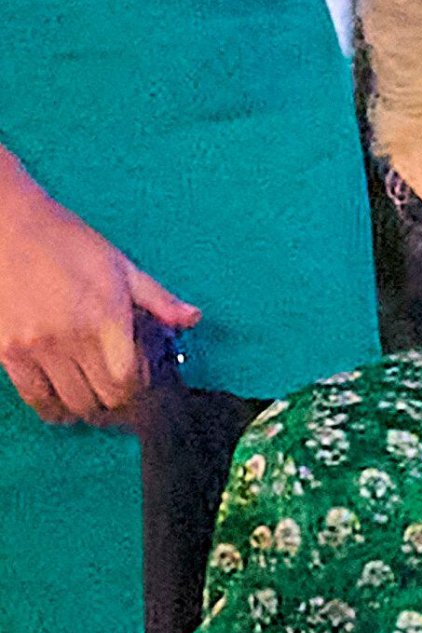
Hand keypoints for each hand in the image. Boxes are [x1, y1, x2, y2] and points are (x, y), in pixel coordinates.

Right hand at [0, 152, 199, 423]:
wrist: (6, 225)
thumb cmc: (66, 241)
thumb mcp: (119, 265)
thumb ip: (158, 299)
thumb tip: (193, 318)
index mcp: (105, 316)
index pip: (129, 381)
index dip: (138, 388)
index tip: (138, 379)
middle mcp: (72, 337)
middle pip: (104, 399)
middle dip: (116, 400)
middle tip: (116, 391)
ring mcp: (37, 347)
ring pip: (72, 405)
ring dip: (86, 407)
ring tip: (90, 395)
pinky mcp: (8, 351)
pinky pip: (35, 398)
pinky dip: (52, 407)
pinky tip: (60, 399)